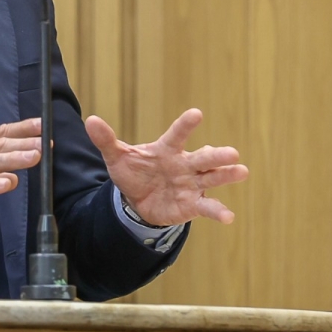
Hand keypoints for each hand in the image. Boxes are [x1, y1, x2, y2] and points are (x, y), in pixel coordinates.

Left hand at [85, 109, 247, 226]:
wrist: (139, 200)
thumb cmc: (134, 172)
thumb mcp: (117, 158)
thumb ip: (107, 140)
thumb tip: (90, 120)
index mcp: (167, 149)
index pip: (177, 135)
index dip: (186, 125)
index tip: (197, 114)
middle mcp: (184, 164)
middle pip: (202, 158)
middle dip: (217, 155)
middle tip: (232, 152)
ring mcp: (192, 184)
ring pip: (212, 178)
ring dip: (226, 175)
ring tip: (241, 171)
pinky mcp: (193, 204)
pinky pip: (208, 207)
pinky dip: (218, 211)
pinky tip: (228, 217)